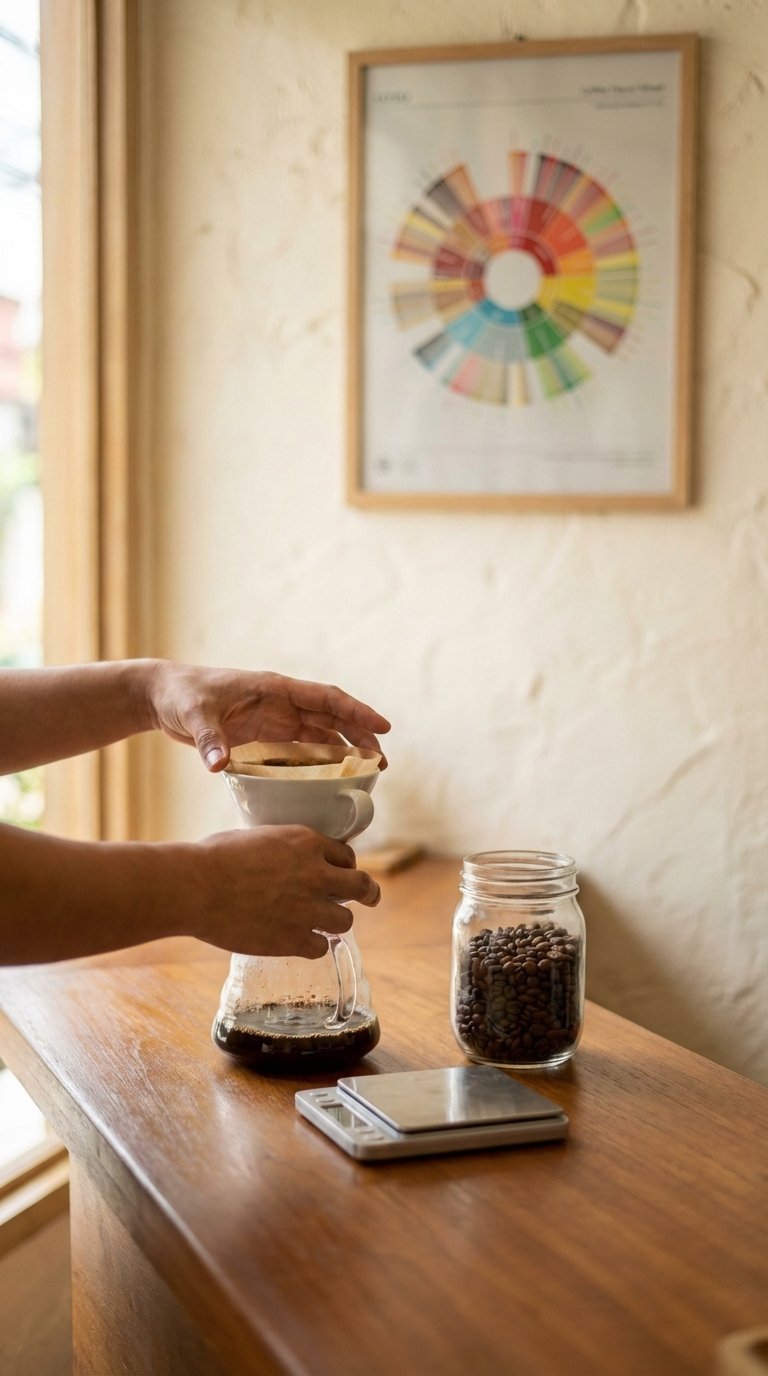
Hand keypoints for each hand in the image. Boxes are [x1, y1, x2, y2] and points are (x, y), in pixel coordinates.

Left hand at [144, 662, 389, 771]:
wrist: (162, 699)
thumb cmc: (181, 695)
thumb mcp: (195, 714)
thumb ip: (209, 738)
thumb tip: (218, 764)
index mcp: (274, 689)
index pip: (326, 698)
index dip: (356, 711)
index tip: (383, 726)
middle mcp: (281, 704)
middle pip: (332, 719)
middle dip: (360, 737)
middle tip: (382, 763)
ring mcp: (274, 722)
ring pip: (320, 737)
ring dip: (344, 753)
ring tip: (366, 775)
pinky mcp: (263, 739)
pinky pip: (298, 753)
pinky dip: (317, 766)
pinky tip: (328, 785)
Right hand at [193, 825, 380, 957]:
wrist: (196, 887)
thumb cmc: (214, 857)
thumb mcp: (257, 837)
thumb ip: (281, 848)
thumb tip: (281, 856)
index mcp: (306, 843)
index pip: (345, 854)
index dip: (343, 864)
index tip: (340, 872)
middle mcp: (315, 874)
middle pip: (361, 886)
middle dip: (367, 892)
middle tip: (371, 897)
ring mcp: (307, 909)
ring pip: (345, 921)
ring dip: (335, 922)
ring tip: (324, 925)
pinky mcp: (293, 939)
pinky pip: (320, 948)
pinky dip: (311, 946)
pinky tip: (300, 943)